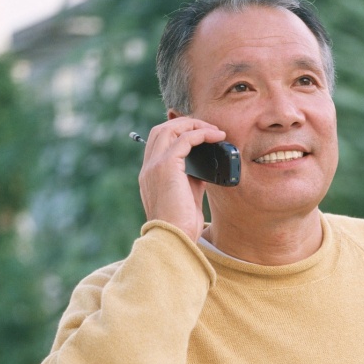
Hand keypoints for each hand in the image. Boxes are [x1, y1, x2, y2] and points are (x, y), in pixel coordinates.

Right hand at [138, 117, 226, 241]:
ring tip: (214, 131)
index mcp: (150, 175)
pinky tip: (215, 137)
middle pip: (162, 130)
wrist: (174, 240)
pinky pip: (184, 139)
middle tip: (209, 129)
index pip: (159, 143)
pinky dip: (200, 133)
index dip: (179, 133)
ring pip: (170, 129)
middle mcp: (148, 168)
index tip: (201, 136)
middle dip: (186, 123)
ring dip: (194, 124)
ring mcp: (154, 166)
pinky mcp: (166, 166)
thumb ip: (192, 179)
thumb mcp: (187, 197)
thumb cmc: (182, 226)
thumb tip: (207, 167)